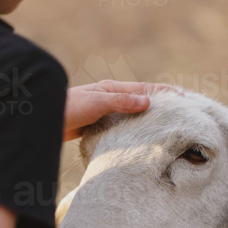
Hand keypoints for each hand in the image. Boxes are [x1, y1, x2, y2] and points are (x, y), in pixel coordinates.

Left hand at [64, 81, 180, 141]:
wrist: (43, 118)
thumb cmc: (68, 108)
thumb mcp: (96, 103)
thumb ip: (121, 102)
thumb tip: (148, 102)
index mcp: (113, 89)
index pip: (146, 89)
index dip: (165, 93)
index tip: (184, 99)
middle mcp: (111, 98)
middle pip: (142, 101)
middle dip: (161, 105)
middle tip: (181, 114)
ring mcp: (105, 111)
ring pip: (133, 114)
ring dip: (148, 119)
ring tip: (166, 127)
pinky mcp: (99, 125)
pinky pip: (122, 125)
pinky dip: (134, 129)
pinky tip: (140, 138)